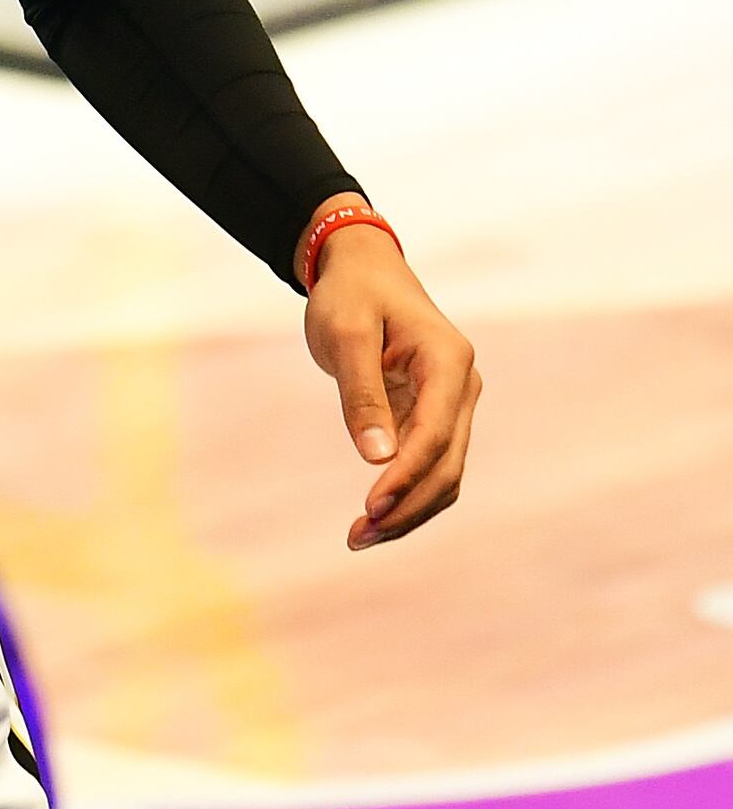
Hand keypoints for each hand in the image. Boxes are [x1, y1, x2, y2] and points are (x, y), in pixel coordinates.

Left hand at [299, 219, 481, 550]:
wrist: (362, 270)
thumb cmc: (351, 295)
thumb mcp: (346, 334)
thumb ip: (360, 394)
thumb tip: (376, 457)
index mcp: (448, 361)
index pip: (436, 433)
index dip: (406, 474)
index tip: (371, 506)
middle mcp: (462, 386)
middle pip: (448, 464)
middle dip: (407, 505)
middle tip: (357, 537)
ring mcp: (453, 403)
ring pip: (445, 473)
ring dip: (408, 509)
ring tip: (359, 537)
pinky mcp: (435, 415)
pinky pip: (430, 465)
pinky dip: (407, 494)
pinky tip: (375, 518)